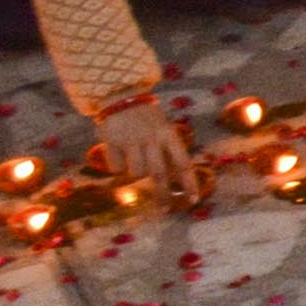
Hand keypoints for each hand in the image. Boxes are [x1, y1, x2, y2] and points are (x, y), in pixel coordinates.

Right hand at [89, 89, 211, 211]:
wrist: (120, 96)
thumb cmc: (147, 118)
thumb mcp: (164, 128)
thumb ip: (169, 150)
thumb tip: (177, 181)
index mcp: (169, 134)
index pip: (183, 163)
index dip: (189, 183)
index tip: (193, 200)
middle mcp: (152, 138)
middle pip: (159, 174)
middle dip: (163, 195)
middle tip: (165, 209)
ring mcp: (131, 140)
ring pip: (136, 173)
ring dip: (135, 172)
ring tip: (133, 157)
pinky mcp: (112, 142)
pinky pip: (116, 167)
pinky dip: (117, 166)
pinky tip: (118, 153)